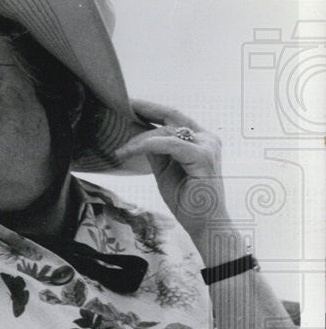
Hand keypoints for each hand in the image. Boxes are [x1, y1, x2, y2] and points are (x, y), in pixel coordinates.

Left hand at [114, 100, 229, 245]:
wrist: (205, 225)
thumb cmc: (186, 200)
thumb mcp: (165, 170)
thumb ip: (156, 151)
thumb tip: (136, 134)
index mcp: (201, 140)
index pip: (173, 117)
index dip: (150, 109)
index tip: (128, 104)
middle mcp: (207, 139)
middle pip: (171, 116)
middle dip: (144, 109)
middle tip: (120, 106)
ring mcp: (207, 147)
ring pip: (166, 132)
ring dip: (139, 139)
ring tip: (121, 151)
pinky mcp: (203, 158)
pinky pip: (169, 145)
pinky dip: (146, 146)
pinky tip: (129, 152)